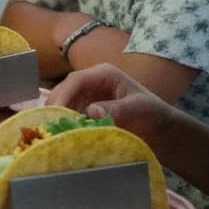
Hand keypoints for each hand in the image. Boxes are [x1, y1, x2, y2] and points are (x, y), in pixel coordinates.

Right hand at [46, 63, 174, 144]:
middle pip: (65, 89)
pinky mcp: (86, 111)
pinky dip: (64, 123)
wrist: (161, 130)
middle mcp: (92, 83)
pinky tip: (61, 134)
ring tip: (51, 131)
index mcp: (104, 74)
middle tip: (47, 124)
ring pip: (64, 102)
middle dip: (56, 105)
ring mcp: (88, 97)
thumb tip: (90, 111)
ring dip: (58, 116)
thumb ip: (116, 109)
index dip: (63, 94)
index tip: (55, 111)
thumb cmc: (153, 114)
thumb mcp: (138, 109)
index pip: (76, 80)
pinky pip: (70, 115)